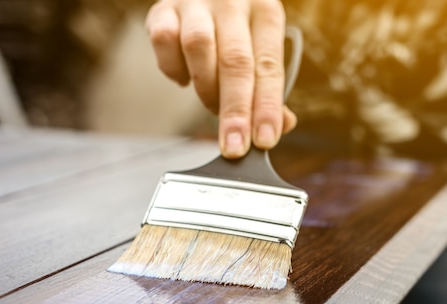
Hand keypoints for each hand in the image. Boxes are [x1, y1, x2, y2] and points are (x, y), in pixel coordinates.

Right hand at [145, 0, 297, 157]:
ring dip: (205, 89)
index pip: (269, 67)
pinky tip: (184, 78)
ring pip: (199, 48)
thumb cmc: (235, 27)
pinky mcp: (163, 9)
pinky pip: (164, 41)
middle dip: (235, 111)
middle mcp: (233, 2)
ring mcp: (196, 3)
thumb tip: (282, 125)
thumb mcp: (260, 47)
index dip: (266, 107)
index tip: (263, 140)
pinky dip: (173, 69)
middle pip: (235, 62)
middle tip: (233, 146)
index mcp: (265, 12)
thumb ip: (268, 87)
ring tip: (211, 105)